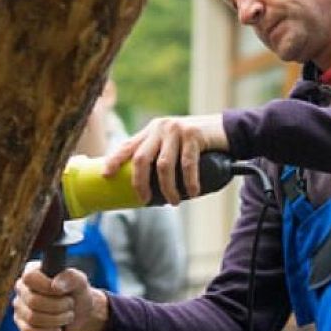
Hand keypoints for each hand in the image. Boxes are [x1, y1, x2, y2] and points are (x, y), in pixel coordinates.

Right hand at [13, 261, 108, 330]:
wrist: (80, 312)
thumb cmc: (76, 291)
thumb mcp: (79, 281)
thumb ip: (70, 277)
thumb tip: (55, 286)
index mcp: (32, 271)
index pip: (29, 278)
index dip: (46, 286)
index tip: (62, 291)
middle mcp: (21, 288)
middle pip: (33, 301)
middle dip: (58, 306)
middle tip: (70, 304)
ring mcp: (20, 307)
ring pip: (32, 318)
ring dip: (56, 320)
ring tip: (68, 316)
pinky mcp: (22, 324)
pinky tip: (59, 329)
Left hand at [102, 114, 227, 204]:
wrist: (225, 129)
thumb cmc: (195, 143)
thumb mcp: (172, 143)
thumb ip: (158, 155)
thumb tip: (143, 186)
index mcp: (150, 130)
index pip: (127, 145)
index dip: (114, 160)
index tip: (106, 176)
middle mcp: (160, 128)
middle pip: (141, 158)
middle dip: (140, 183)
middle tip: (145, 200)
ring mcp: (176, 130)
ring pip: (163, 166)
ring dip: (167, 188)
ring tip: (173, 202)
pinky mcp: (193, 135)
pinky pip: (187, 164)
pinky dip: (189, 182)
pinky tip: (192, 192)